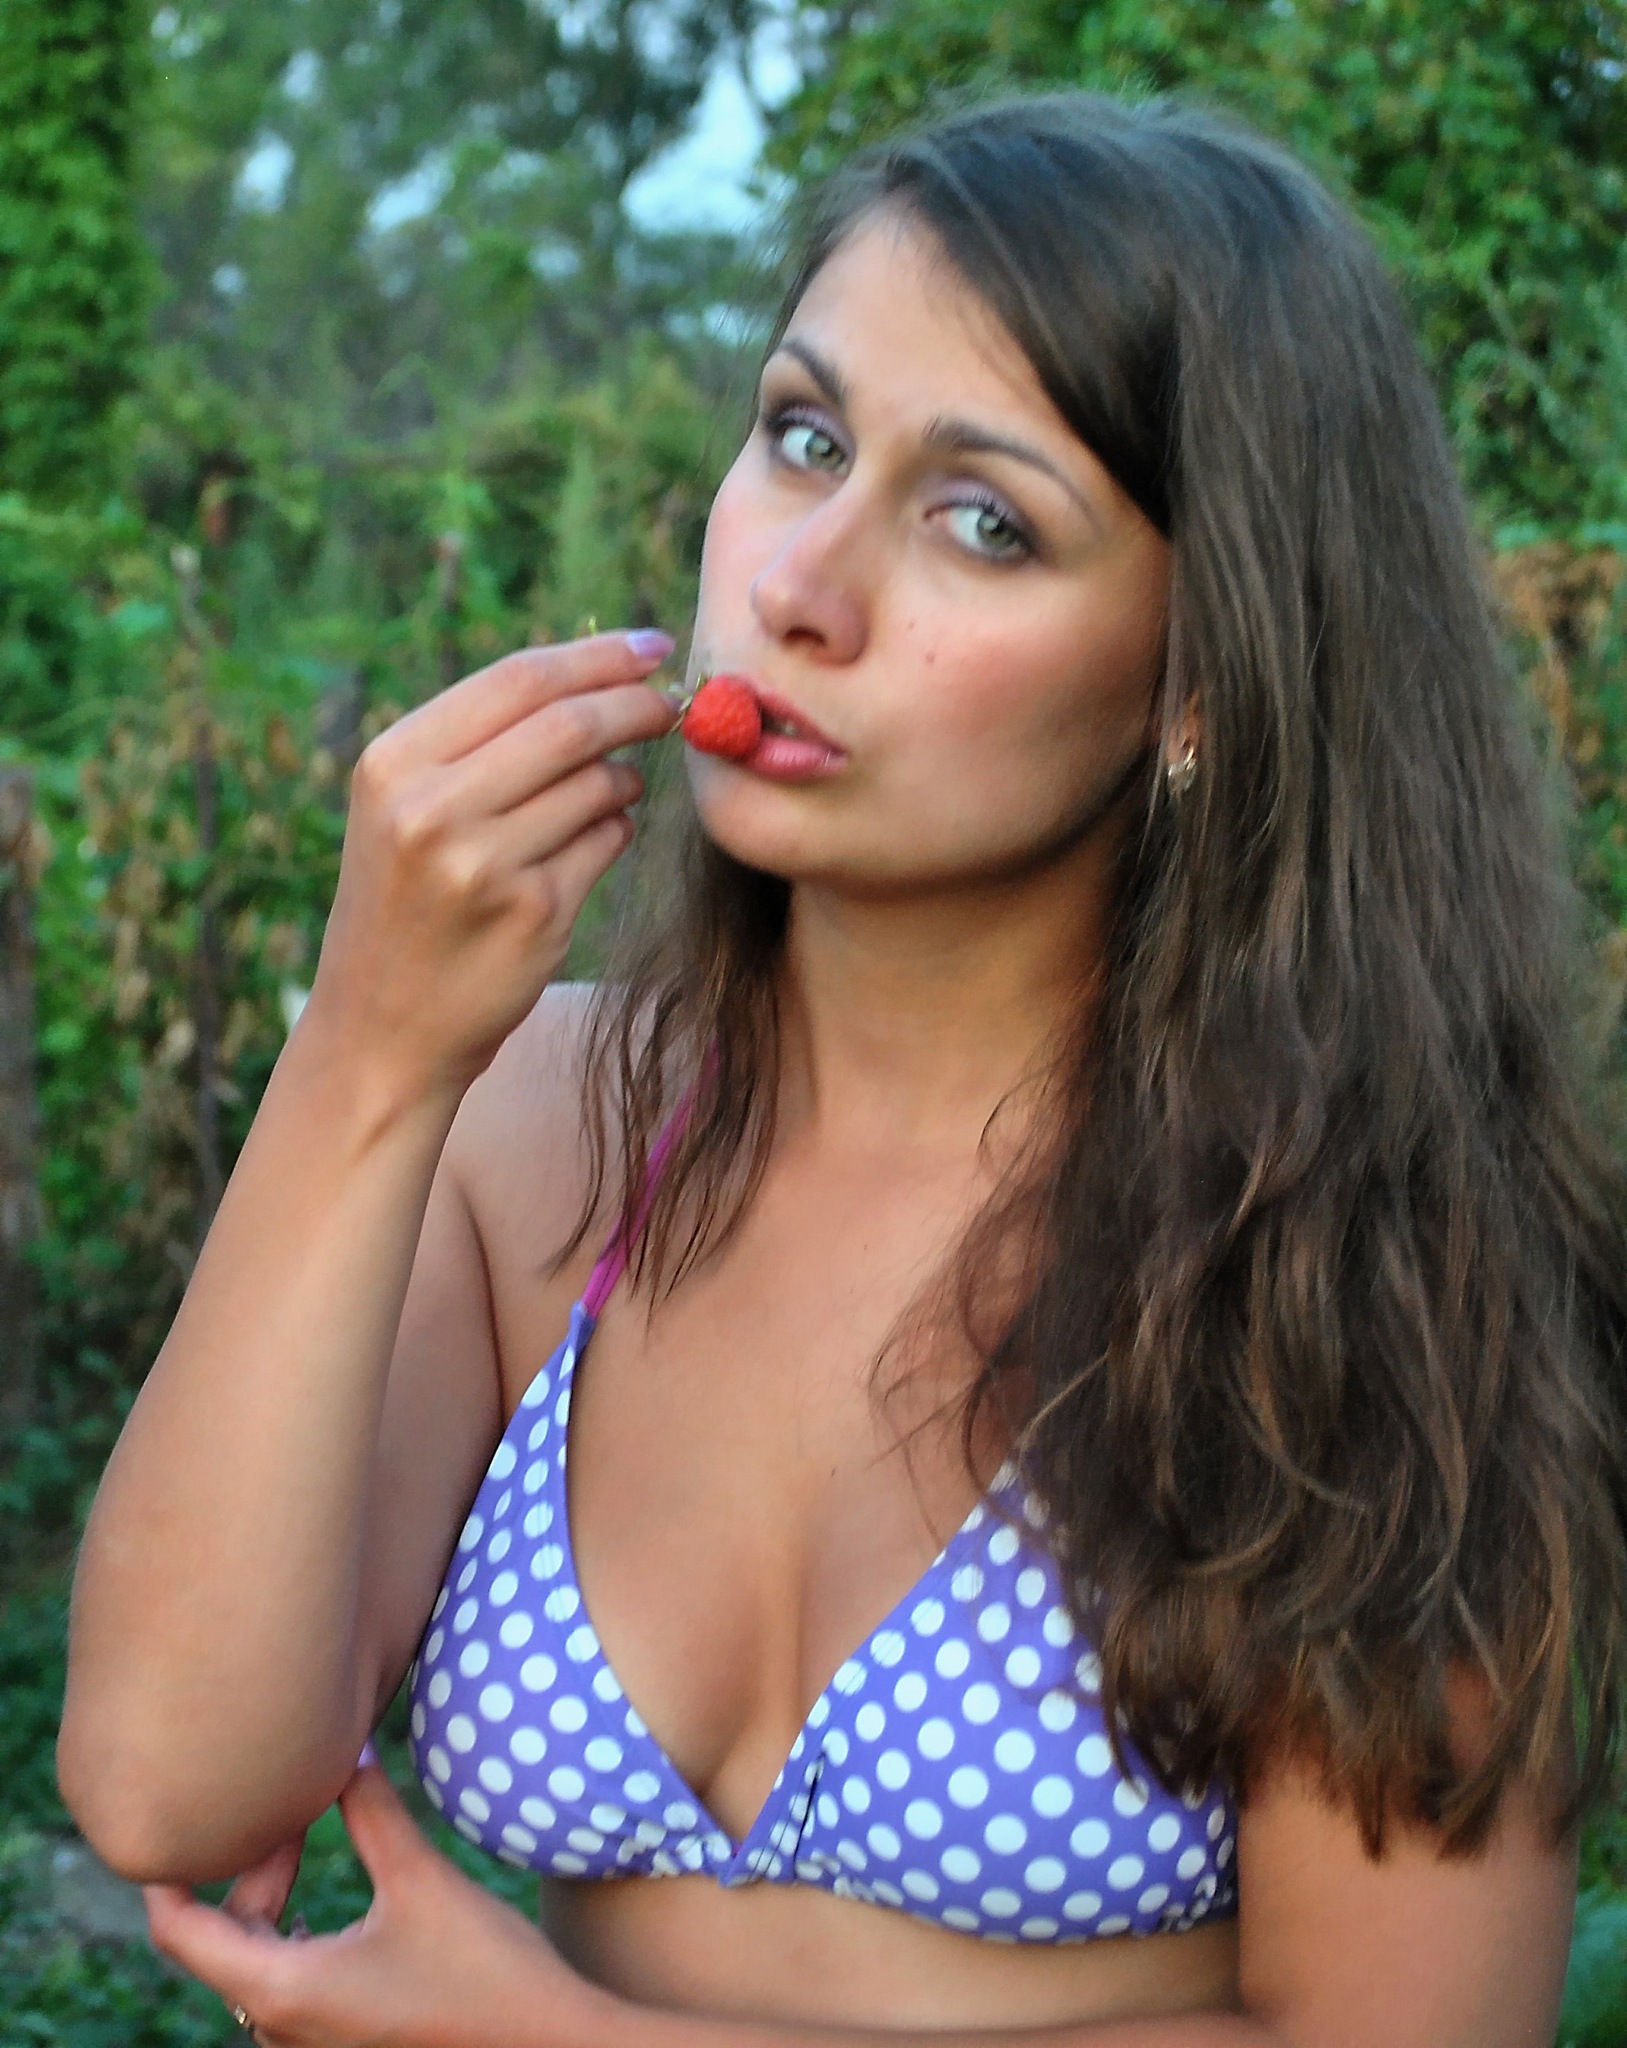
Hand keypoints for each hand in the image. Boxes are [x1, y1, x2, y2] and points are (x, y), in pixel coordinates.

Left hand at [144, 1763, 609, 2047]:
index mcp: (282, 1991)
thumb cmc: (484, 1970)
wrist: (548, 2044)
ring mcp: (308, 2045)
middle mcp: (279, 2030)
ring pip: (252, 1964)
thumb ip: (370, 1808)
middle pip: (219, 1941)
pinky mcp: (339, 2043)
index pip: (179, 1931)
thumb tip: (344, 1742)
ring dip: (270, 1903)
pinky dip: (290, 1935)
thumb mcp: (421, 1878)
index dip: (171, 1869)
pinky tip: (326, 1906)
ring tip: (306, 1844)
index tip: (191, 1811)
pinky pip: (283, 1985)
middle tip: (298, 1812)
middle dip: (250, 1869)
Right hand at [304, 629, 677, 1105]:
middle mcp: (431, 809)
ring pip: (595, 785)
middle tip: (674, 701)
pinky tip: (600, 835)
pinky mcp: (534, 914)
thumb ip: (474, 743)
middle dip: (635, 704)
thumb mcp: (401, 811)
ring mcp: (484, 865)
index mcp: (393, 764)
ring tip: (616, 785)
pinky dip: (616, 828)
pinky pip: (604, 843)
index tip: (651, 646)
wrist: (382, 1031)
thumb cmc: (405, 906)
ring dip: (623, 777)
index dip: (597, 655)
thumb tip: (593, 673)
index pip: (517, 680)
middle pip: (568, 725)